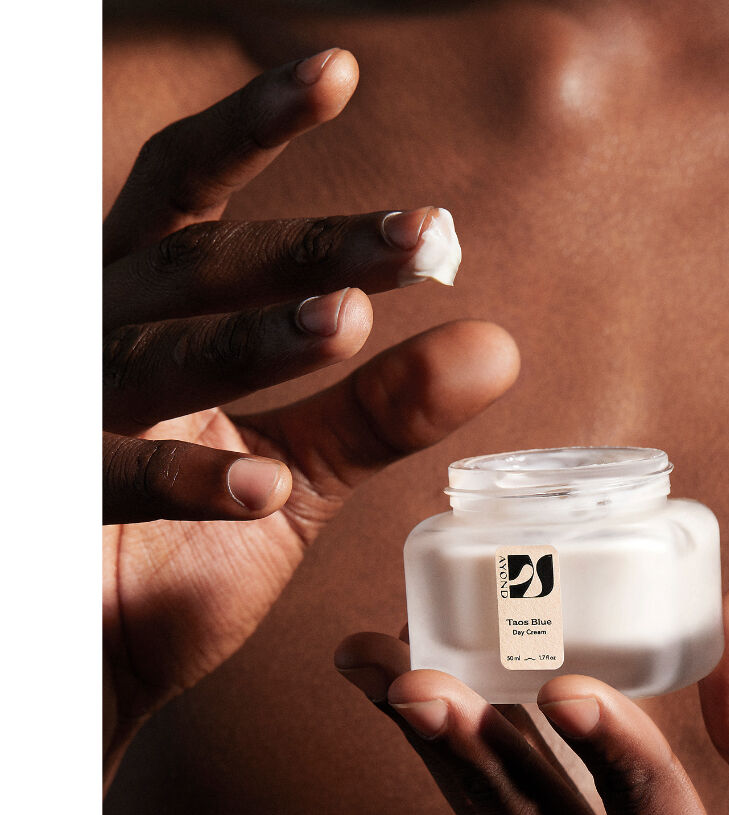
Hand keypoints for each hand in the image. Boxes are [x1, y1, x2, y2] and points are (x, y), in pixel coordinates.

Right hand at [103, 48, 518, 787]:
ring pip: (158, 352)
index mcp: (152, 311)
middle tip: (422, 236)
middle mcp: (101, 339)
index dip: (254, 128)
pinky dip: (196, 478)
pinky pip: (121, 477)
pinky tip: (267, 484)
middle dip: (309, 247)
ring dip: (254, 337)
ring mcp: (70, 416)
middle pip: (198, 265)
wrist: (109, 651)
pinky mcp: (58, 500)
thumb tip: (495, 345)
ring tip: (348, 320)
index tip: (340, 72)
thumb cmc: (190, 544)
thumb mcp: (300, 470)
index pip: (194, 196)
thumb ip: (381, 410)